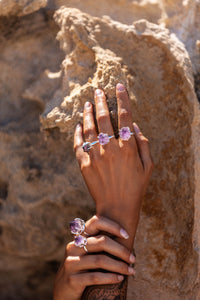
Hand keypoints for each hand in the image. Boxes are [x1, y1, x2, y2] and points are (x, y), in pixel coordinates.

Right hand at [53, 216, 135, 299]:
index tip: (126, 235)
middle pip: (101, 242)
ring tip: (130, 270)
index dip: (112, 226)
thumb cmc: (83, 269)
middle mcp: (73, 247)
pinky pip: (95, 277)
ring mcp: (71, 262)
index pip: (96, 222)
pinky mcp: (71, 279)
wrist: (64, 291)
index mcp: (79, 237)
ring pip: (100, 260)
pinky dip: (110, 277)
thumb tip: (125, 235)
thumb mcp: (87, 253)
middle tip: (132, 258)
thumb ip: (99, 243)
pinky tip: (120, 278)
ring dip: (119, 266)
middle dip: (120, 250)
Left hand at [74, 83, 153, 248]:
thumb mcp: (148, 167)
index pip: (125, 116)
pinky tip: (78, 125)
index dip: (123, 99)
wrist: (116, 208)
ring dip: (87, 113)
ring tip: (87, 104)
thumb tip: (135, 126)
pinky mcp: (84, 164)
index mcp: (128, 148)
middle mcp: (110, 148)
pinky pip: (78, 144)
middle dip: (101, 101)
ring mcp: (95, 156)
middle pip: (104, 118)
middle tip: (98, 91)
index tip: (119, 86)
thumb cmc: (135, 187)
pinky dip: (77, 133)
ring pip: (89, 128)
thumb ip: (143, 144)